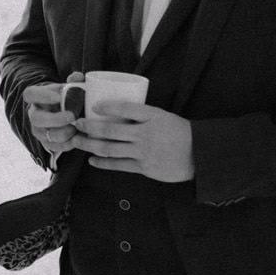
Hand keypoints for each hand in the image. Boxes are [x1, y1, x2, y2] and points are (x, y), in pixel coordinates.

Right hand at [24, 73, 82, 156]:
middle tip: (72, 116)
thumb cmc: (66, 97)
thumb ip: (74, 81)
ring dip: (63, 133)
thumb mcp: (68, 87)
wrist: (63, 112)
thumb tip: (78, 77)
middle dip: (55, 119)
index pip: (30, 94)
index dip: (42, 96)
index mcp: (36, 97)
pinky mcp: (46, 143)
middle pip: (37, 119)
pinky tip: (77, 138)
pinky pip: (54, 147)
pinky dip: (67, 144)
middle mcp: (34, 114)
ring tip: (77, 128)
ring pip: (46, 135)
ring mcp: (38, 130)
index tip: (59, 97)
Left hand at [70, 100, 194, 181]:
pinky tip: (92, 160)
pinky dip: (103, 163)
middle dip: (90, 127)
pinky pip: (118, 165)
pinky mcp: (144, 168)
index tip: (93, 106)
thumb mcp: (162, 116)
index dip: (108, 106)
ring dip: (90, 145)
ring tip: (77, 141)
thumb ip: (141, 115)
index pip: (126, 108)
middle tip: (76, 124)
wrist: (199, 154)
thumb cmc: (178, 132)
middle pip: (111, 130)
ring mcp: (143, 152)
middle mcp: (146, 134)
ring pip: (110, 149)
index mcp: (152, 116)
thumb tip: (114, 111)